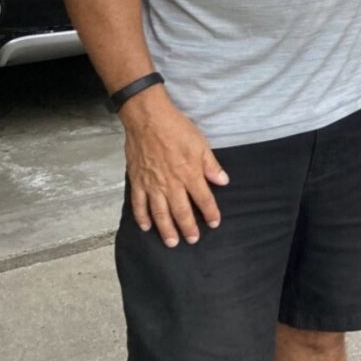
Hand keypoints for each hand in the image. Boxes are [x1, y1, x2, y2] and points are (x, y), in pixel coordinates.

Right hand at [120, 89, 228, 245]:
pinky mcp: (138, 181)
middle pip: (181, 211)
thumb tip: (223, 181)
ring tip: (172, 242)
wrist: (148, 118)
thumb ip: (211, 165)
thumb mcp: (200, 144)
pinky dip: (142, 217)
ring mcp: (152, 184)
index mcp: (189, 174)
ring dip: (166, 229)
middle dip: (188, 228)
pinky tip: (146, 227)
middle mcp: (171, 183)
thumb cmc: (176, 128)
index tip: (214, 223)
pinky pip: (139, 204)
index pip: (203, 199)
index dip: (210, 213)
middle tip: (192, 240)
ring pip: (160, 213)